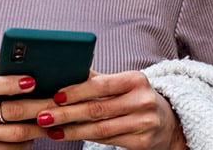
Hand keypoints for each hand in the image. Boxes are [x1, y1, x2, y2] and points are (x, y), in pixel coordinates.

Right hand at [0, 49, 52, 148]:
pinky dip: (32, 140)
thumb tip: (9, 52)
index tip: (32, 81)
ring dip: (40, 125)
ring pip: (17, 134)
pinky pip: (15, 149)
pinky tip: (43, 131)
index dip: (10, 83)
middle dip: (38, 106)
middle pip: (11, 112)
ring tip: (56, 116)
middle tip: (58, 100)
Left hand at [34, 70, 187, 149]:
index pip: (102, 85)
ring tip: (51, 129)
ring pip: (100, 129)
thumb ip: (98, 79)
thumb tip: (68, 70)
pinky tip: (68, 136)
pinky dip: (84, 139)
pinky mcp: (142, 142)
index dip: (77, 90)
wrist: (169, 122)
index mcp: (136, 80)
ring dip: (71, 130)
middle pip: (97, 109)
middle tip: (44, 116)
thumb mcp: (124, 84)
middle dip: (67, 113)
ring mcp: (144, 123)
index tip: (55, 95)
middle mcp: (142, 101)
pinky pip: (107, 141)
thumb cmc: (137, 97)